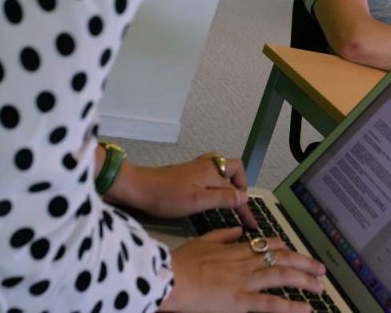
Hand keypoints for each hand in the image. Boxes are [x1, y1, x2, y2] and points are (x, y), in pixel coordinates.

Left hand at [110, 153, 256, 228]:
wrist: (138, 187)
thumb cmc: (167, 196)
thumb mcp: (197, 202)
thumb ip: (223, 198)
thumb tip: (245, 197)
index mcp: (213, 173)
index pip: (237, 190)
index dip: (246, 208)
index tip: (252, 225)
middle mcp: (208, 165)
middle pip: (234, 168)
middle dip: (241, 183)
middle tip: (238, 202)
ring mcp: (196, 166)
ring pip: (222, 168)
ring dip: (229, 180)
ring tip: (228, 197)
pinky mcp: (187, 171)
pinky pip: (211, 172)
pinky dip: (218, 181)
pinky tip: (209, 193)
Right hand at [161, 228, 325, 311]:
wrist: (170, 276)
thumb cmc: (181, 262)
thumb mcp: (203, 241)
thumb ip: (223, 235)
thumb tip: (239, 230)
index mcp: (236, 249)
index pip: (267, 245)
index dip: (285, 249)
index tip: (295, 251)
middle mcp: (246, 262)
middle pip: (283, 259)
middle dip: (304, 263)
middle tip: (321, 269)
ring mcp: (246, 280)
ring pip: (283, 276)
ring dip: (305, 280)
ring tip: (320, 286)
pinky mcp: (241, 300)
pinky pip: (271, 303)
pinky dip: (290, 306)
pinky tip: (306, 308)